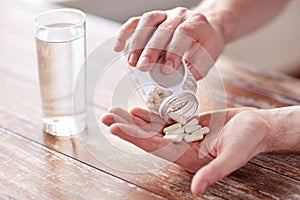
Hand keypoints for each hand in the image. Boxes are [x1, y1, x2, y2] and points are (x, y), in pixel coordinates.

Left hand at [101, 107, 270, 194]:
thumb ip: (214, 172)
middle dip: (126, 126)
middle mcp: (180, 146)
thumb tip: (197, 190)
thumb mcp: (233, 156)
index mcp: (186, 156)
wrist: (255, 128)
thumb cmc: (248, 141)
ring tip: (115, 110)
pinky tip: (137, 109)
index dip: (134, 137)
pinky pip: (164, 118)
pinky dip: (150, 114)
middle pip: (147, 136)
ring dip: (133, 120)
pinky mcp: (186, 123)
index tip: (114, 127)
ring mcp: (181, 134)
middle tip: (106, 115)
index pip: (154, 146)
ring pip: (152, 127)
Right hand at [114, 7, 224, 79]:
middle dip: (152, 50)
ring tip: (131, 62)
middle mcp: (180, 15)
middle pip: (164, 29)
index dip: (174, 51)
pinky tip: (119, 47)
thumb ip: (192, 70)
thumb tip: (175, 84)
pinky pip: (136, 22)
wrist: (205, 27)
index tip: (166, 70)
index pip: (184, 33)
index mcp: (197, 24)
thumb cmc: (204, 45)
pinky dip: (125, 34)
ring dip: (137, 43)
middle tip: (143, 68)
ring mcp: (165, 14)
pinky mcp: (153, 18)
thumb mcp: (206, 59)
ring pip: (148, 22)